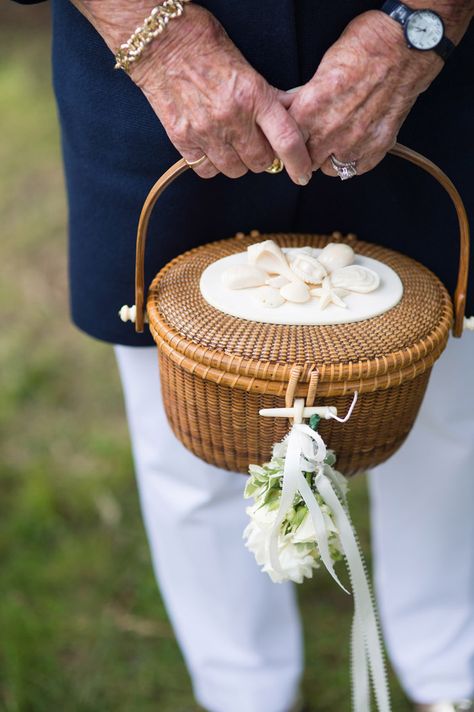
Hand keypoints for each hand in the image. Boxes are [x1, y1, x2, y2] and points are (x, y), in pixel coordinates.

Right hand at [132, 5, 312, 183]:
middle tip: (256, 143)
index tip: (303, 173)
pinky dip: (212, 163)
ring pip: (234, 170)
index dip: (299, 163)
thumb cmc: (208, 48)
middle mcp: (232, 117)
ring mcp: (206, 131)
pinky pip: (206, 170)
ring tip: (231, 142)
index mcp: (254, 96)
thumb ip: (269, 99)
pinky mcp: (182, 139)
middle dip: (262, 157)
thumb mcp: (248, 69)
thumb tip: (290, 119)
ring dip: (238, 162)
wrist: (163, 41)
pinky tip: (211, 146)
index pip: (287, 140)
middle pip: (260, 162)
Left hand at [283, 10, 443, 176]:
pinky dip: (355, 159)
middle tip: (316, 140)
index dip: (290, 141)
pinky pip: (357, 168)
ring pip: (331, 169)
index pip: (286, 142)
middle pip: (307, 160)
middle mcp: (330, 132)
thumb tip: (295, 112)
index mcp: (309, 110)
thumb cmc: (365, 48)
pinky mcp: (377, 148)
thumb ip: (306, 99)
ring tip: (338, 141)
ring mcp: (354, 143)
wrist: (404, 47)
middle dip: (309, 152)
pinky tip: (358, 142)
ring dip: (331, 158)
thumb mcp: (321, 69)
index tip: (295, 139)